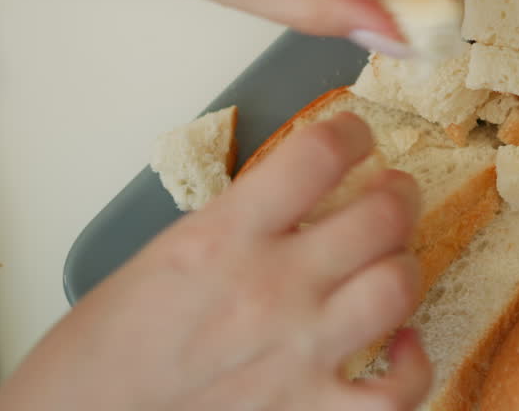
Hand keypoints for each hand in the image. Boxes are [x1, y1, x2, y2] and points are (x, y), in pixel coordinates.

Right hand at [0, 114, 430, 410]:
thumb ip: (237, 225)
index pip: (318, 155)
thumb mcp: (164, 255)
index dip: (352, 133)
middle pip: (379, 218)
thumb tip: (292, 204)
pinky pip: (396, 391)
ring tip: (395, 258)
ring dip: (405, 264)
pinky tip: (404, 342)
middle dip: (397, 194)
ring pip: (398, 287)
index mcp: (223, 238)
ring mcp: (297, 355)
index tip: (357, 135)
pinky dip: (415, 366)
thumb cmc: (104, 349)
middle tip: (393, 193)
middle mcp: (270, 290)